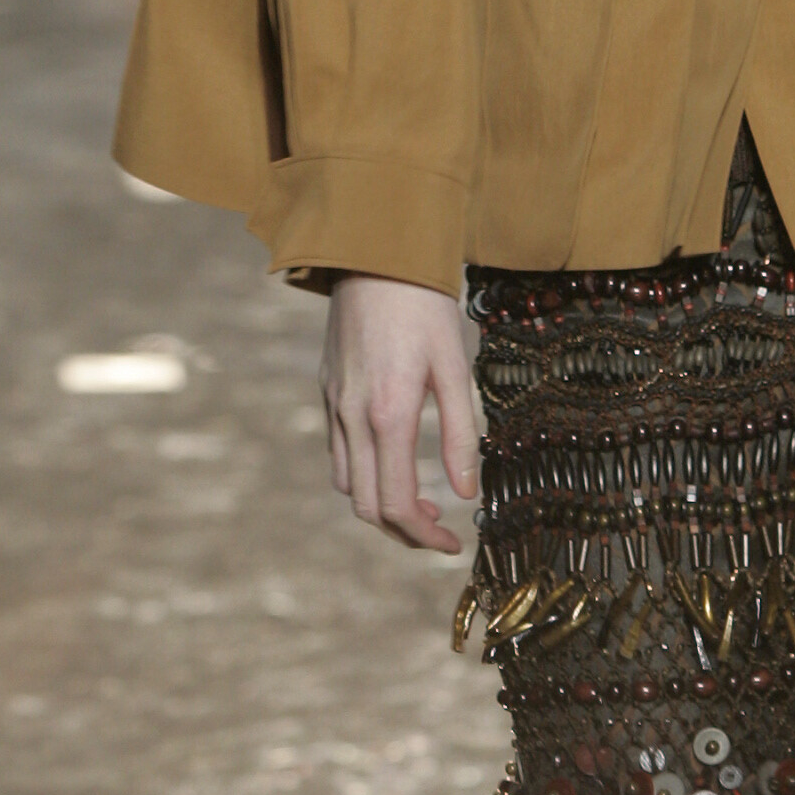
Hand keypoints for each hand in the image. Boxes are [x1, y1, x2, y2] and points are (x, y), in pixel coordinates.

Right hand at [320, 274, 480, 553]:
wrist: (376, 251)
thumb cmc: (426, 305)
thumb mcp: (455, 366)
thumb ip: (461, 433)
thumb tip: (467, 492)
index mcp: (387, 415)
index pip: (395, 504)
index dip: (423, 536)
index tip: (452, 543)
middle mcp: (351, 417)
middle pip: (365, 505)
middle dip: (402, 530)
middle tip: (439, 530)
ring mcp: (332, 403)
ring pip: (346, 482)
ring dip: (379, 504)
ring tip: (419, 500)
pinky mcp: (327, 388)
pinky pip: (337, 450)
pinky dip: (363, 472)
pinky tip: (393, 459)